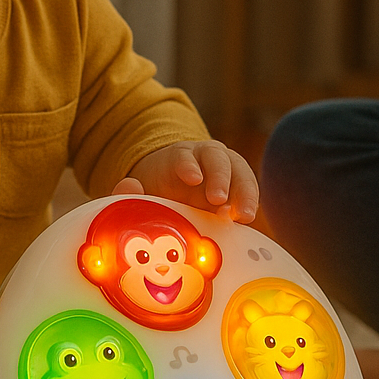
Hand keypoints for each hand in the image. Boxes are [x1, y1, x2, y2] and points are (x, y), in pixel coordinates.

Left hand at [118, 140, 258, 221]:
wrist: (177, 193)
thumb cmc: (160, 191)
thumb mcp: (145, 190)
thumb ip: (132, 191)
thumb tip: (128, 187)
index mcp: (181, 157)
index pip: (184, 156)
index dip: (188, 165)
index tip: (192, 179)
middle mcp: (208, 159)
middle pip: (218, 159)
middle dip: (219, 177)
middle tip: (217, 199)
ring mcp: (228, 173)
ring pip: (240, 173)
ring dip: (245, 192)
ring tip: (243, 216)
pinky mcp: (239, 192)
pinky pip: (249, 194)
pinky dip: (250, 205)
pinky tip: (247, 222)